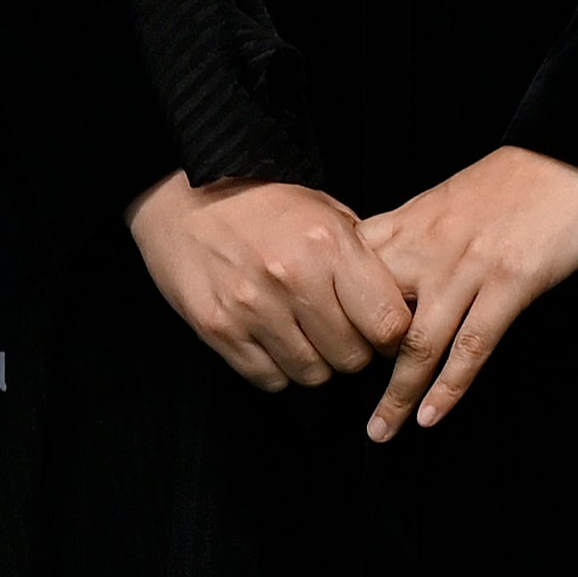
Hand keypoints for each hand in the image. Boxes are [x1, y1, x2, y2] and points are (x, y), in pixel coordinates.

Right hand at [123, 173, 412, 390]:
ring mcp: (252, 307)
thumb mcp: (322, 208)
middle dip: (353, 350)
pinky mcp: (219, 329)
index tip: (380, 329)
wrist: (179, 197)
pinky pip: (270, 379)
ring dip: (315, 362)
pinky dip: (277, 367)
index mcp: (327, 244)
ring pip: (313, 374)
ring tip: (303, 333)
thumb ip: (360, 254)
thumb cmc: (258, 200)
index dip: (391, 334)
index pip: (389, 324)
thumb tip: (398, 301)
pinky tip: (272, 338)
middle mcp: (292, 278)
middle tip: (338, 330)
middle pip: (352, 358)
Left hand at [356, 145, 577, 441]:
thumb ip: (411, 237)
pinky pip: (472, 347)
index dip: (327, 310)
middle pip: (370, 310)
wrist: (574, 153)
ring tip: (381, 431)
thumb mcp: (446, 200)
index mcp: (408, 221)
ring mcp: (467, 266)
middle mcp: (427, 245)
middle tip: (342, 395)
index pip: (345, 272)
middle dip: (352, 358)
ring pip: (416, 342)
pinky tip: (432, 416)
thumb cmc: (514, 180)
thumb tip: (384, 275)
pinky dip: (449, 389)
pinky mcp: (511, 283)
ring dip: (395, 395)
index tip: (319, 344)